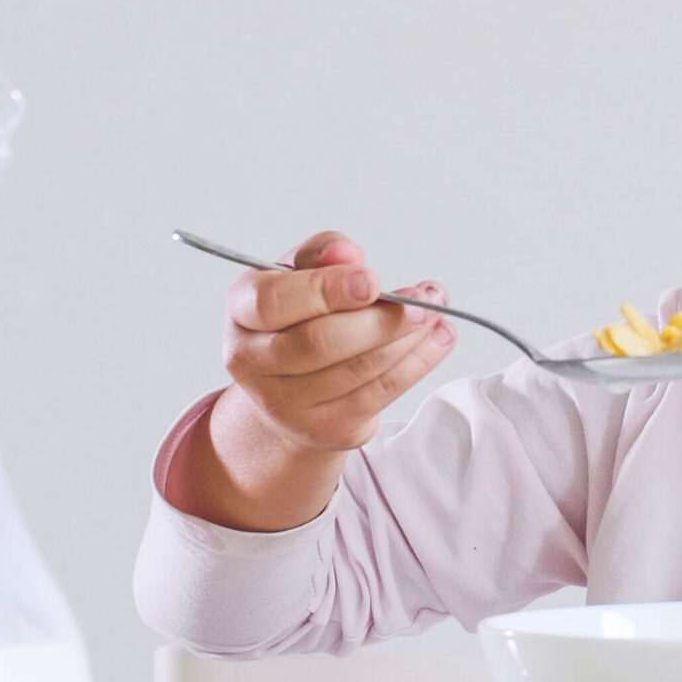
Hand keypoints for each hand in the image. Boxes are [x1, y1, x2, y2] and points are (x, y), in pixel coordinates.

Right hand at [219, 231, 456, 453]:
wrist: (287, 390)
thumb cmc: (297, 318)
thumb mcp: (300, 273)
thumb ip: (321, 254)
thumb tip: (347, 254)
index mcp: (243, 312)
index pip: (274, 302)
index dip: (327, 290)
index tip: (373, 280)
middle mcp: (254, 361)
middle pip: (321, 342)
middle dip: (383, 318)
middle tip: (424, 298)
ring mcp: (286, 403)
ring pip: (358, 369)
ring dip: (408, 339)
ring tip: (436, 312)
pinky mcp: (325, 428)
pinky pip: (380, 394)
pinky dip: (417, 364)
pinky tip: (437, 339)